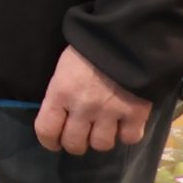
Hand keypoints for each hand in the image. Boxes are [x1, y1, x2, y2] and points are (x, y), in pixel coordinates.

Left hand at [35, 47, 153, 154]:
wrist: (127, 37)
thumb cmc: (90, 49)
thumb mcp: (64, 68)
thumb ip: (61, 93)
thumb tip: (60, 115)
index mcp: (60, 93)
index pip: (46, 130)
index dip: (49, 141)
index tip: (54, 142)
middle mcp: (82, 107)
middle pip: (75, 143)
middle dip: (76, 143)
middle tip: (81, 135)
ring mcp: (110, 112)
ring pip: (102, 145)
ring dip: (102, 139)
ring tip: (104, 127)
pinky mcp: (136, 113)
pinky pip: (130, 138)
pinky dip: (128, 134)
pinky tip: (126, 124)